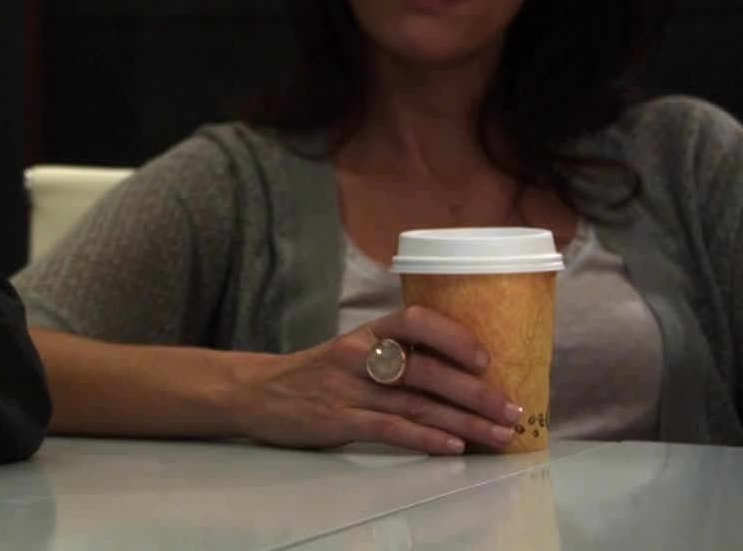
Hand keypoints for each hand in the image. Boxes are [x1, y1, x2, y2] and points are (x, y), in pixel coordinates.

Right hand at [230, 305, 523, 454]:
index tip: (487, 357)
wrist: (256, 392)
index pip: (415, 320)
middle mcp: (359, 355)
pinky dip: (424, 439)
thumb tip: (459, 371)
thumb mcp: (353, 350)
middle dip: (475, 392)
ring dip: (463, 421)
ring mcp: (348, 389)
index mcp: (367, 332)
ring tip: (499, 435)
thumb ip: (396, 354)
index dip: (453, 336)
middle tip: (513, 409)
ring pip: (416, 403)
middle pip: (426, 370)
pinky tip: (452, 448)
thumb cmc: (315, 373)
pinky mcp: (338, 420)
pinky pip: (389, 428)